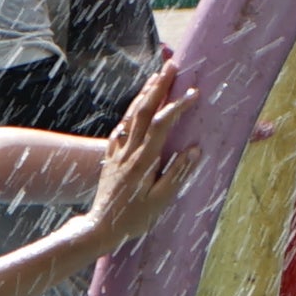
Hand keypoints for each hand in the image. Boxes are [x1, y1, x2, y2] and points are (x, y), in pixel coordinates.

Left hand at [83, 68, 194, 250]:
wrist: (100, 227)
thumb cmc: (134, 218)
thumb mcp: (161, 201)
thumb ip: (177, 174)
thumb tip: (193, 150)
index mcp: (143, 161)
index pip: (161, 125)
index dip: (177, 106)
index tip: (194, 94)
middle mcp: (128, 152)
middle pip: (142, 111)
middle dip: (157, 87)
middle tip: (171, 67)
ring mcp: (118, 153)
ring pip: (130, 116)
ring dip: (143, 94)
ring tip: (155, 77)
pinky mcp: (112, 158)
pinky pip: (120, 130)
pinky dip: (129, 115)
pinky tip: (134, 110)